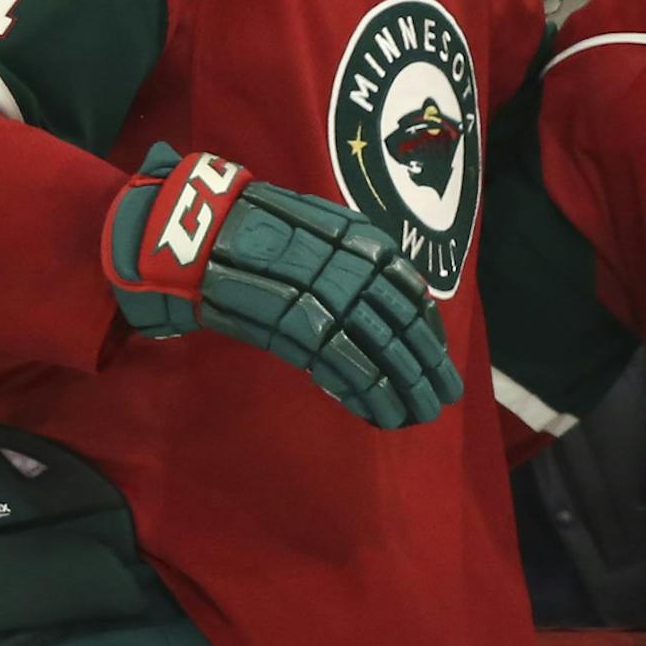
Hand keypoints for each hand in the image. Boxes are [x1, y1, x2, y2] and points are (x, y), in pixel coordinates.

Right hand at [103, 144, 462, 429]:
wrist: (203, 232)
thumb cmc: (258, 229)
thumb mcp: (323, 232)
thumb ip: (360, 263)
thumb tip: (394, 303)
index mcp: (370, 246)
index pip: (415, 299)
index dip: (431, 335)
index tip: (438, 358)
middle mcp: (361, 273)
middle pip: (408, 331)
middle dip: (429, 369)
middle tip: (442, 397)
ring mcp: (336, 302)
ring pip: (387, 357)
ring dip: (406, 391)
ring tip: (418, 416)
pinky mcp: (306, 330)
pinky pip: (350, 371)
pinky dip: (370, 397)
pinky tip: (382, 415)